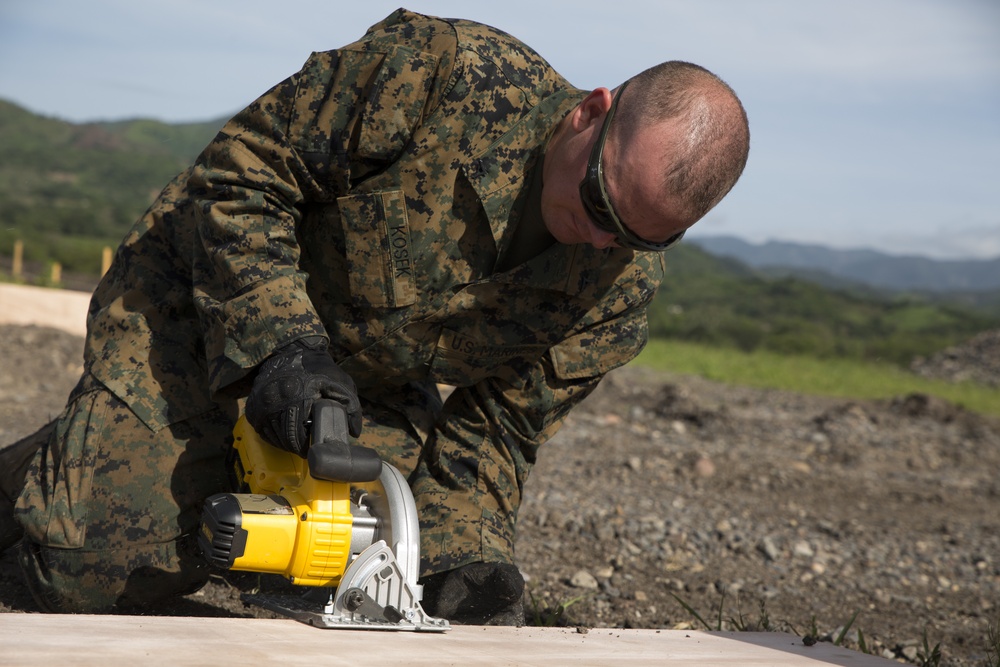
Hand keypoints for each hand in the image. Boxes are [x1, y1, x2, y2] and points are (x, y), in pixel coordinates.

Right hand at [245, 337, 361, 455]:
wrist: (295, 351)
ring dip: (283, 442)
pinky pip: (261, 428)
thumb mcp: (341, 384)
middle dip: (295, 447)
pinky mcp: (253, 404)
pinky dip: (272, 434)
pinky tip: (283, 433)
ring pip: (271, 435)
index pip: (297, 436)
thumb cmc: (320, 371)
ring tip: (295, 441)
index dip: (304, 447)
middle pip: (283, 438)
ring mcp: (261, 403)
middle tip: (304, 448)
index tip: (311, 449)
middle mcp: (274, 401)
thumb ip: (351, 408)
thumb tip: (353, 433)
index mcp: (297, 399)